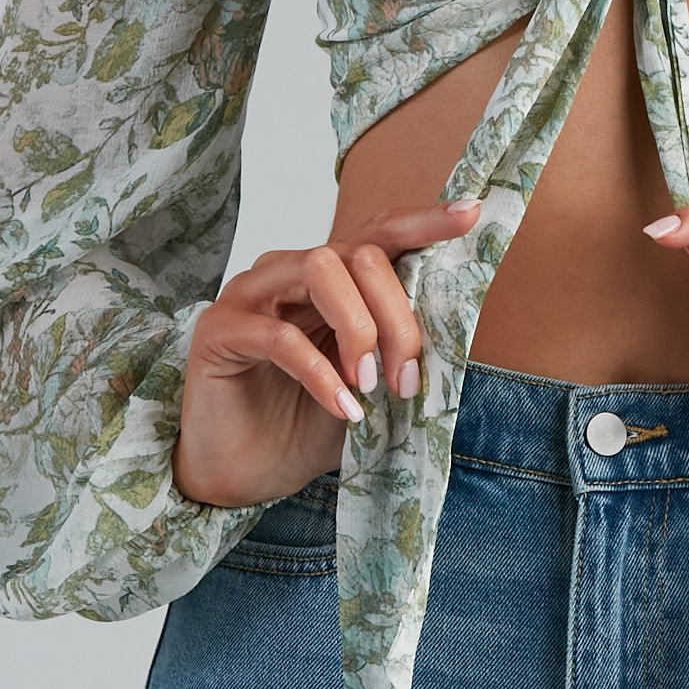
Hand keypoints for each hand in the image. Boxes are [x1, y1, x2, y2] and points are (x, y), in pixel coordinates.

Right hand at [173, 198, 482, 508]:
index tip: (470, 214)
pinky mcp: (219, 330)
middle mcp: (287, 272)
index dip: (423, 221)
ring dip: (359, 329)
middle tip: (407, 379)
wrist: (247, 474)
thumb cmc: (307, 424)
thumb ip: (399, 349)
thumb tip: (457, 332)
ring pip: (319, 270)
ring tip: (370, 385)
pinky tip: (342, 407)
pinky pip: (280, 335)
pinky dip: (320, 372)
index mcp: (329, 280)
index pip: (378, 233)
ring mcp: (250, 295)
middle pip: (358, 254)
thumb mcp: (372, 383)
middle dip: (396, 315)